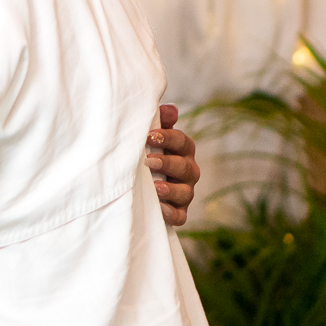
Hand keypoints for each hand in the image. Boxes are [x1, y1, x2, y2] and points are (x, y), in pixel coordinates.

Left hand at [149, 103, 200, 225]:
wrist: (137, 184)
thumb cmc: (146, 153)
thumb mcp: (150, 137)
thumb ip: (159, 122)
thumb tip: (171, 109)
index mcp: (182, 151)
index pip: (182, 142)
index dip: (167, 138)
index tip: (149, 136)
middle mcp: (188, 171)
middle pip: (185, 166)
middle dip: (168, 163)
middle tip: (148, 161)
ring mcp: (184, 192)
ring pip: (185, 192)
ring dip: (170, 189)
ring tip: (155, 187)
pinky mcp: (178, 212)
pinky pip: (179, 216)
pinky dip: (171, 213)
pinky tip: (160, 209)